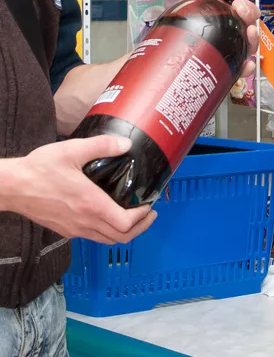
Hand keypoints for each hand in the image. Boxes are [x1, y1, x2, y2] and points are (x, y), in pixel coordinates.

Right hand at [0, 136, 156, 244]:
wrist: (10, 186)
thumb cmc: (38, 169)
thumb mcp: (72, 150)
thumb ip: (102, 145)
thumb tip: (125, 144)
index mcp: (91, 205)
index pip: (126, 224)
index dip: (142, 217)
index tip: (149, 206)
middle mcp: (84, 222)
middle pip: (121, 237)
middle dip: (140, 227)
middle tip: (149, 214)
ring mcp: (74, 229)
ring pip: (107, 240)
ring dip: (125, 232)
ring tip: (135, 217)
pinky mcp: (65, 230)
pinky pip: (93, 236)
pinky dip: (108, 231)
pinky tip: (109, 216)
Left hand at [190, 0, 260, 76]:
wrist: (172, 49)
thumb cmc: (184, 26)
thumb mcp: (193, 3)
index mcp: (228, 18)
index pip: (246, 10)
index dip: (246, 4)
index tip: (238, 2)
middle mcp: (233, 34)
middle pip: (252, 24)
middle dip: (250, 16)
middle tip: (241, 12)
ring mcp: (233, 51)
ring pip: (251, 46)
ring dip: (253, 39)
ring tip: (249, 33)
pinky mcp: (230, 68)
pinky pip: (242, 68)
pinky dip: (246, 66)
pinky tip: (245, 63)